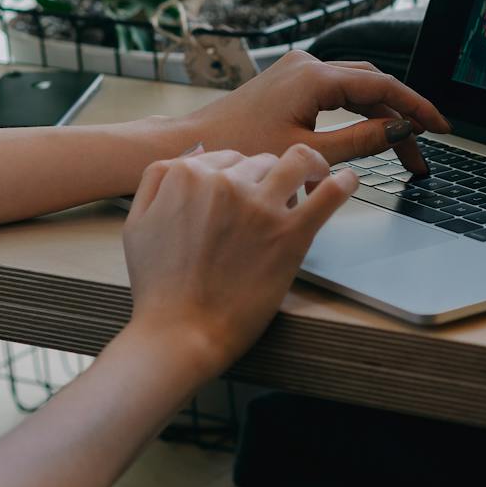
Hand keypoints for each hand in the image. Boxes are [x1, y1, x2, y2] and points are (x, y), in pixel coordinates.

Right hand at [122, 145, 354, 374]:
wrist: (180, 333)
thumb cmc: (158, 286)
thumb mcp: (137, 223)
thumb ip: (157, 179)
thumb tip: (194, 153)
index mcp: (187, 175)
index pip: (227, 156)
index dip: (239, 176)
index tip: (246, 194)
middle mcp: (224, 182)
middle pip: (260, 160)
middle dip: (267, 178)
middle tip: (271, 205)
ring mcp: (260, 206)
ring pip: (296, 160)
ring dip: (307, 167)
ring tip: (314, 180)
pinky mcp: (290, 234)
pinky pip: (329, 193)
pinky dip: (344, 182)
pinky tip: (348, 181)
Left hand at [176, 50, 450, 173]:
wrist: (194, 145)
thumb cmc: (242, 149)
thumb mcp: (309, 153)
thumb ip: (359, 140)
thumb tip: (399, 131)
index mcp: (314, 76)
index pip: (382, 86)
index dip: (416, 108)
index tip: (441, 127)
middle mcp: (307, 64)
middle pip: (372, 86)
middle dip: (401, 118)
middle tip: (422, 153)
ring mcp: (296, 70)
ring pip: (354, 89)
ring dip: (379, 116)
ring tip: (402, 151)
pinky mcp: (288, 82)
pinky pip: (335, 92)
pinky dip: (356, 113)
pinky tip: (369, 135)